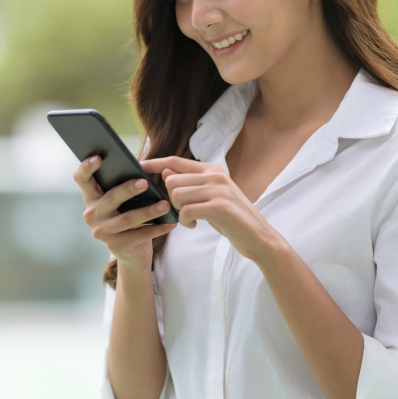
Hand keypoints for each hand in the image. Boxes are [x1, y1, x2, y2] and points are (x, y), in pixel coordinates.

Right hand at [73, 155, 177, 270]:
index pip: (82, 179)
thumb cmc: (129, 215)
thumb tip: (142, 169)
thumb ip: (125, 184)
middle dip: (128, 189)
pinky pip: (139, 235)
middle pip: (110, 198)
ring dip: (148, 211)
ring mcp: (101, 232)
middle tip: (145, 182)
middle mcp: (91, 214)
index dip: (86, 168)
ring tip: (165, 205)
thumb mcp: (124, 200)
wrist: (132, 251)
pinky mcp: (115, 247)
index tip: (99, 157)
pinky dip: (157, 229)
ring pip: (126, 219)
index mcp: (91, 197)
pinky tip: (170, 223)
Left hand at [140, 157, 282, 263]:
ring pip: (177, 195)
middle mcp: (215, 175)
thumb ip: (190, 184)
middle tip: (183, 211)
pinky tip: (195, 225)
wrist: (259, 237)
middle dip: (171, 199)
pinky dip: (185, 221)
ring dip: (178, 211)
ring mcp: (218, 190)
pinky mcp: (220, 207)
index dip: (155, 163)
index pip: (175, 161)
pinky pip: (186, 211)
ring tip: (191, 219)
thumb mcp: (210, 196)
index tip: (139, 164)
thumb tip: (166, 172)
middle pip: (172, 180)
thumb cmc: (231, 218)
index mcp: (212, 169)